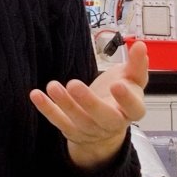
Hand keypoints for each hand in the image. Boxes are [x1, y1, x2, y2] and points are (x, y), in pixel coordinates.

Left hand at [29, 40, 148, 169]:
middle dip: (89, 102)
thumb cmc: (119, 99)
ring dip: (64, 103)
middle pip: (104, 118)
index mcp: (130, 111)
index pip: (134, 109)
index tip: (118, 85)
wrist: (105, 128)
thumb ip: (137, 64)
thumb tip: (141, 45)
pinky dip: (46, 108)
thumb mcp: (131, 81)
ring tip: (53, 85)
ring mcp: (90, 130)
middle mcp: (111, 124)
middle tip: (74, 84)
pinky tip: (36, 94)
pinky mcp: (71, 131)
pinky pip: (57, 121)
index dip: (127, 99)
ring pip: (77, 120)